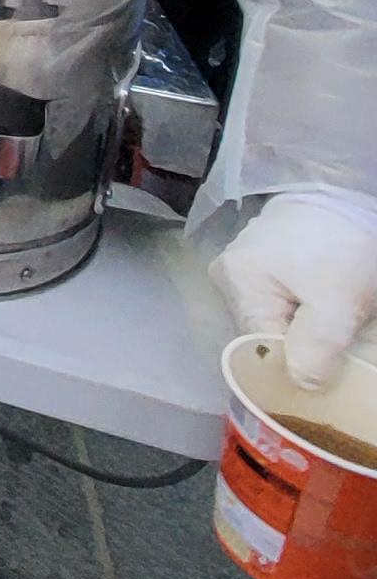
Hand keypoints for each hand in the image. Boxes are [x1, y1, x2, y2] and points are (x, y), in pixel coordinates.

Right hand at [213, 190, 376, 389]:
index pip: (259, 347)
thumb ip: (315, 347)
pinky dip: (303, 310)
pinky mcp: (262, 258)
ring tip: (336, 317)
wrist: (352, 194)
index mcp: (235, 282)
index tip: (332, 370)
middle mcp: (227, 274)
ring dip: (306, 328)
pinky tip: (325, 302)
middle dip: (302, 345)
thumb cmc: (341, 246)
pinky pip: (279, 300)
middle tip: (340, 339)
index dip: (295, 365)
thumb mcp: (339, 302)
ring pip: (274, 318)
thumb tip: (301, 385)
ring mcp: (243, 264)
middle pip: (264, 334)